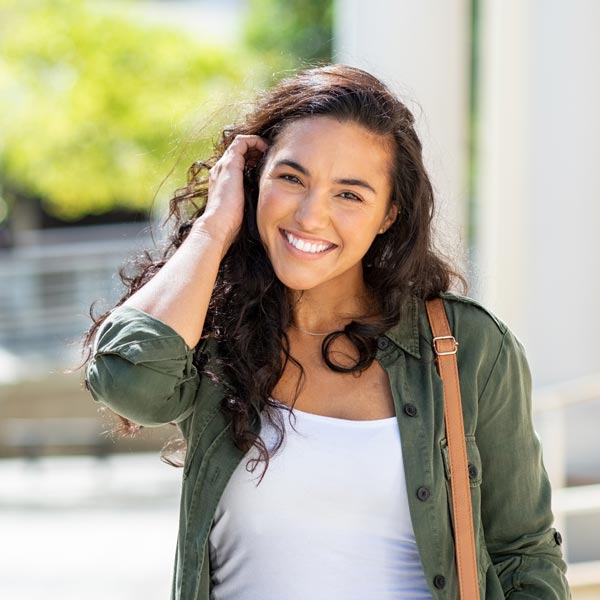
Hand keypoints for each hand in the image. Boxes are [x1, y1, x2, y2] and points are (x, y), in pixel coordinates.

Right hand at [195, 134, 268, 249]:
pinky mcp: (229, 164)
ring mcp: (223, 165)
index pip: (237, 162)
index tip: (266, 164)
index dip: (252, 158)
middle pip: (238, 151)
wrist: (218, 225)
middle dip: (254, 150)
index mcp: (222, 181)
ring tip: (268, 150)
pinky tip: (266, 148)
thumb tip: (267, 205)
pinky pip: (242, 142)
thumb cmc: (231, 223)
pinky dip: (254, 141)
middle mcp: (220, 170)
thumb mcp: (243, 207)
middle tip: (269, 155)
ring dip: (255, 144)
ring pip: (240, 144)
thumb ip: (250, 200)